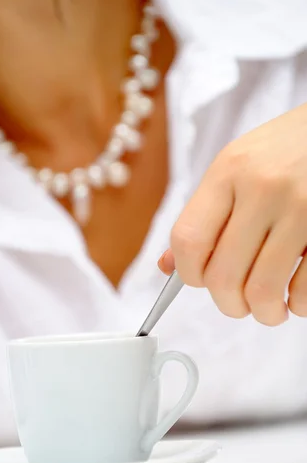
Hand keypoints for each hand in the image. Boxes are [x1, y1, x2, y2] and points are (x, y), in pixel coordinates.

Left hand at [159, 103, 306, 325]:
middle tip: (239, 303)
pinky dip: (299, 305)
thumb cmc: (287, 150)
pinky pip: (306, 290)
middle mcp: (263, 187)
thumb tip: (168, 267)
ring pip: (262, 290)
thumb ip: (204, 215)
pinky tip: (296, 295)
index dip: (188, 275)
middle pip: (222, 276)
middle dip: (228, 304)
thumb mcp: (238, 165)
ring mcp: (302, 207)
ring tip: (269, 308)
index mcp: (229, 171)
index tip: (201, 282)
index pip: (188, 241)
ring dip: (263, 313)